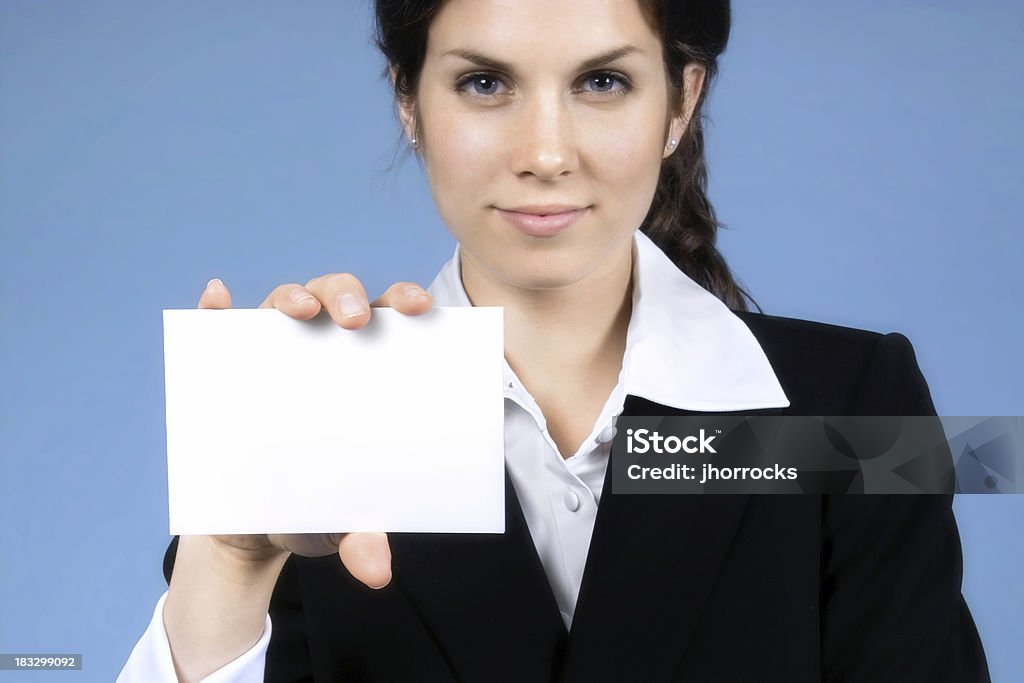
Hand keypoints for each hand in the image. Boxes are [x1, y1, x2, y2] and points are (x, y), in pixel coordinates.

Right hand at [195, 274, 433, 587]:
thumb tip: (377, 571)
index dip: (405, 300)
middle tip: (356, 320)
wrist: (256, 531)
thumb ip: (362, 536)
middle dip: (347, 296)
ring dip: (290, 297)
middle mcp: (320, 349)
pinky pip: (215, 330)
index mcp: (365, 368)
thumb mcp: (342, 524)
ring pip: (282, 304)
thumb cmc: (316, 508)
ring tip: (297, 312)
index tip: (420, 307)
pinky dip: (214, 311)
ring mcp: (270, 354)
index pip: (389, 319)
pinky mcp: (224, 369)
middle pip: (336, 298)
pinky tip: (216, 300)